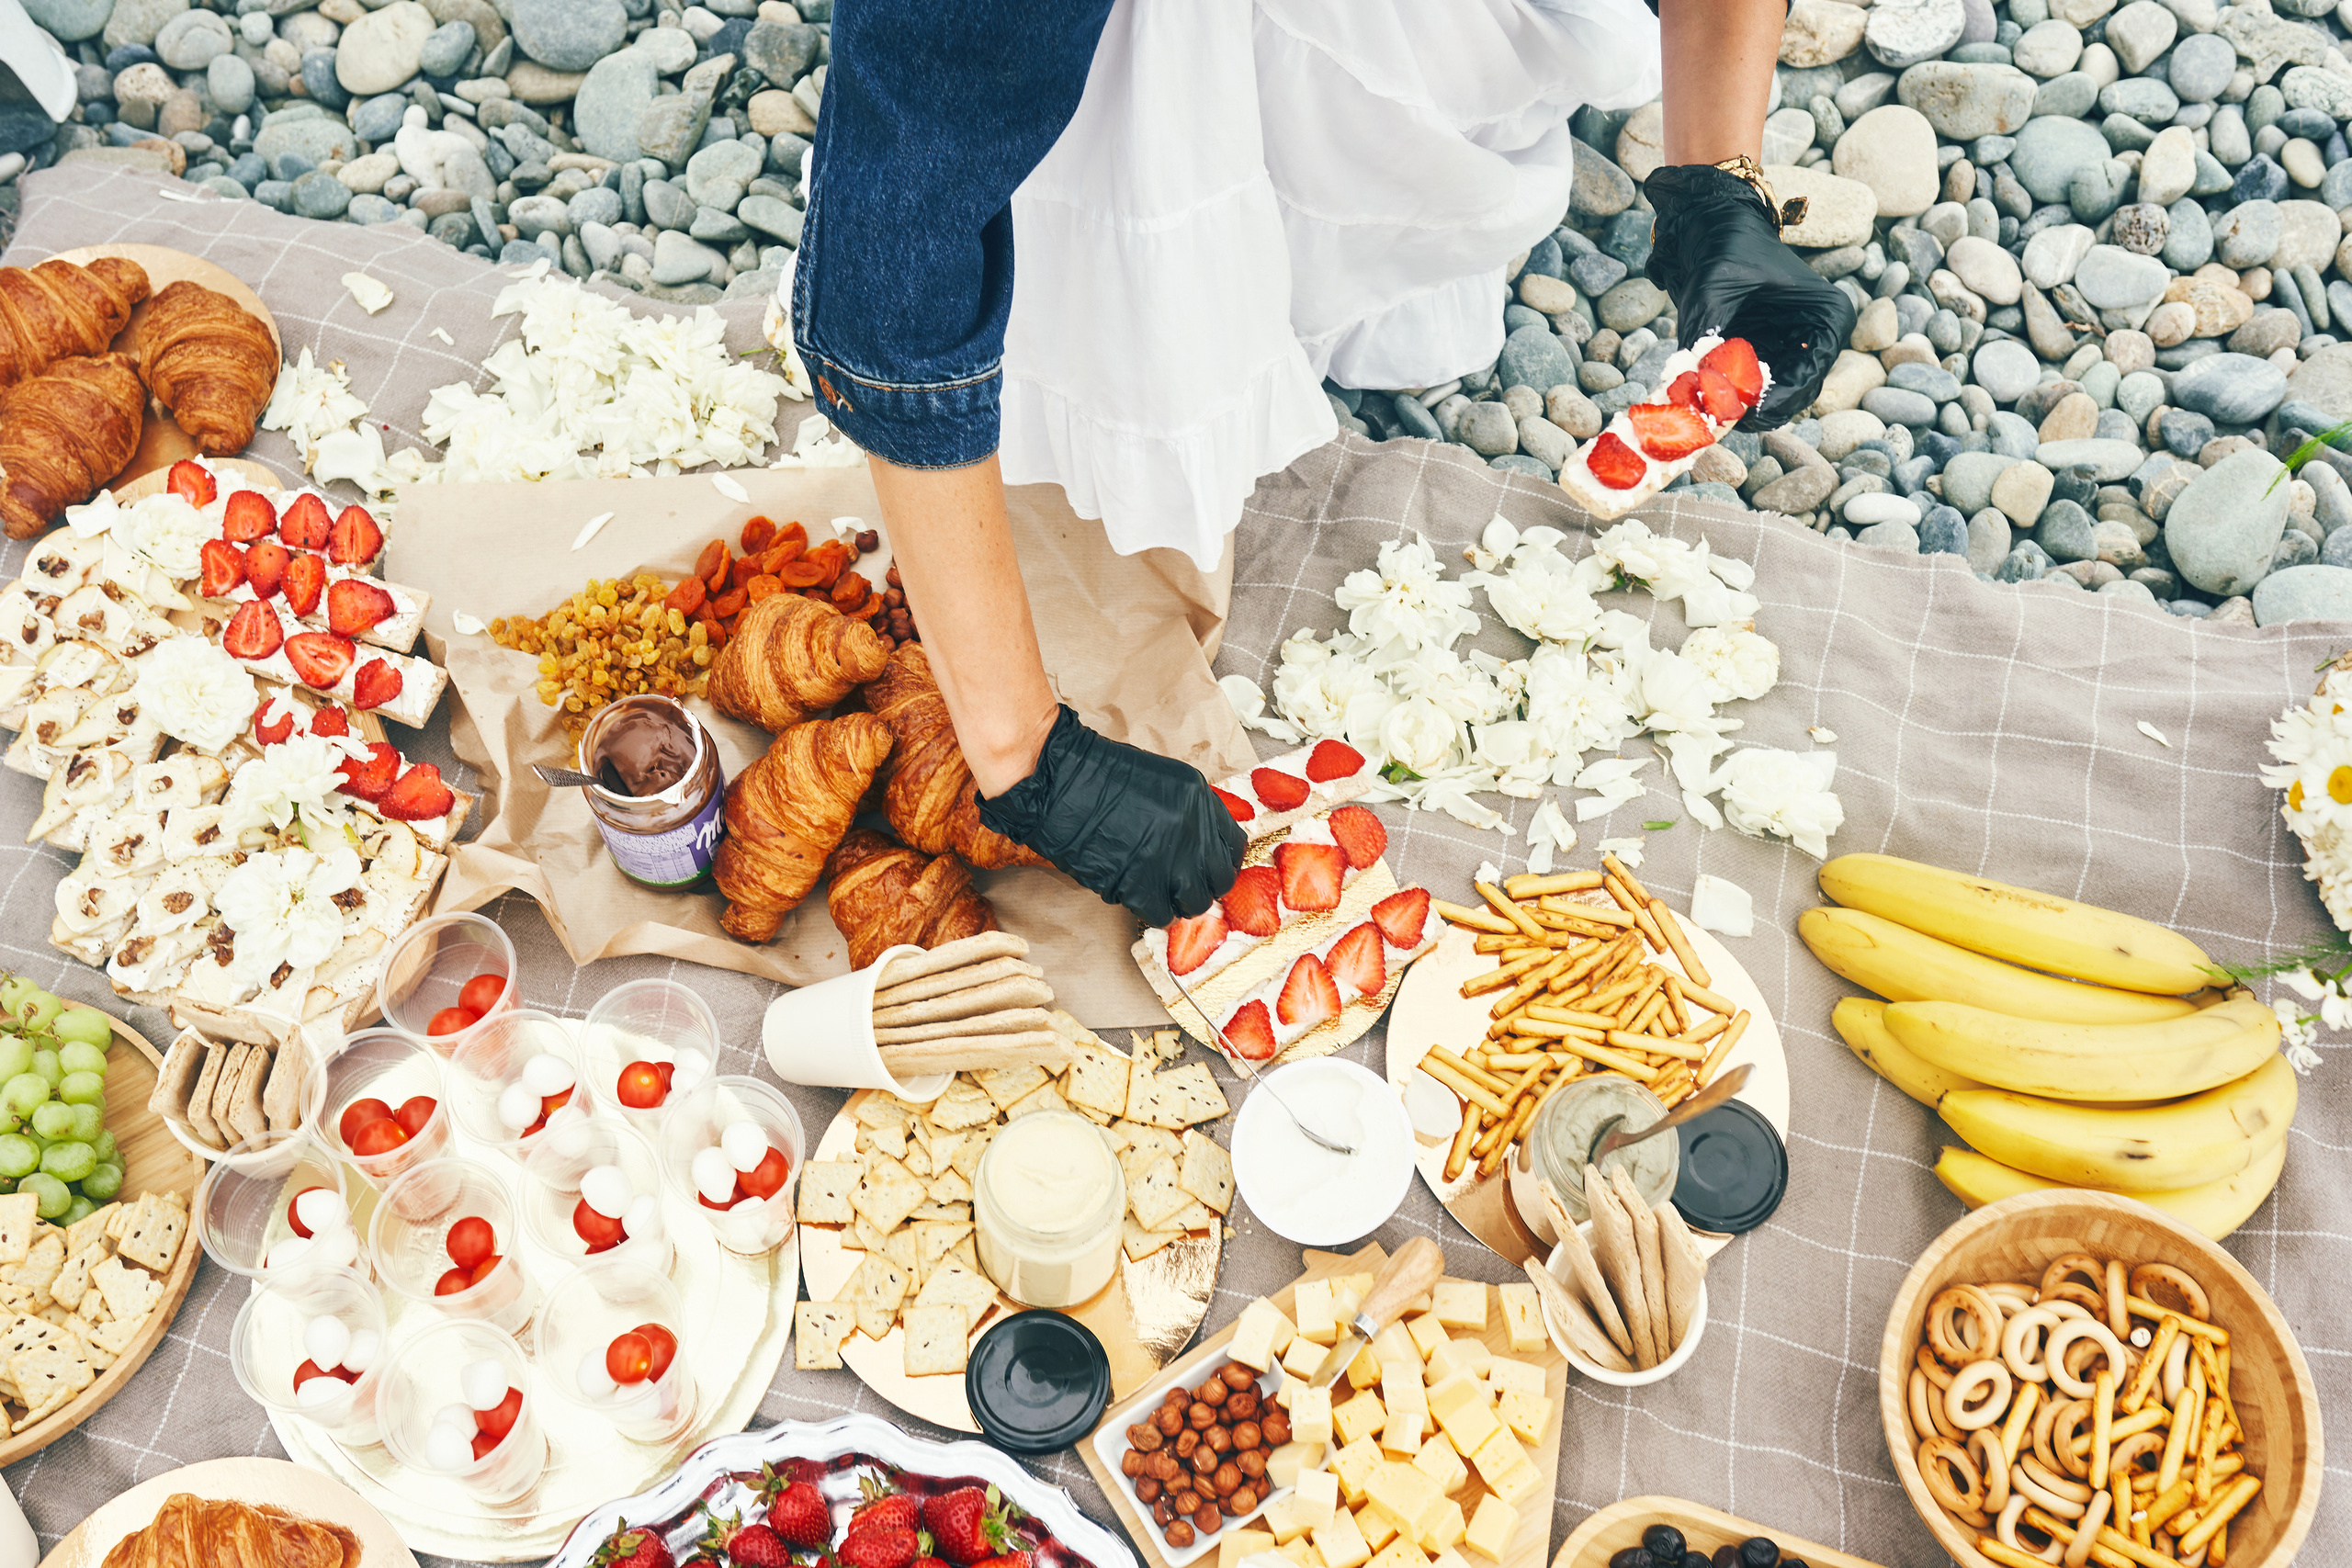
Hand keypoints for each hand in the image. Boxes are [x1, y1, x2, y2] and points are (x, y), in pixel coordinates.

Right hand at [975, 706, 1245, 927]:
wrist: (1057, 782)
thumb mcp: (1161, 780)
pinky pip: (1161, 913)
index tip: (1206, 869)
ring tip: (1157, 892)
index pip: (1232, 845)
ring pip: (1193, 902)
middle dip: (1202, 886)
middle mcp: (1191, 829)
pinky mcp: (1139, 882)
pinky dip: (1151, 910)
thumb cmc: (1098, 775)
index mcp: (1199, 798)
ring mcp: (1167, 858)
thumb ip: (1187, 811)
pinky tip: (1136, 896)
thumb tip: (1198, 847)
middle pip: (1219, 879)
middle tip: (1182, 886)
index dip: (1219, 862)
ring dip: (1177, 902)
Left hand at [1643, 163, 1856, 430]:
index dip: (1780, 399)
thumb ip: (1705, 333)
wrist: (1710, 227)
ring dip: (1740, 408)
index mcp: (1826, 317)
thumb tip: (1689, 383)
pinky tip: (1701, 397)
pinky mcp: (1763, 358)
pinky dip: (1728, 398)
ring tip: (1706, 407)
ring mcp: (1790, 352)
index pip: (1813, 372)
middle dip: (1758, 410)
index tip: (1746, 412)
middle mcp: (1815, 339)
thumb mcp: (1714, 287)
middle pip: (1795, 396)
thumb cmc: (1725, 247)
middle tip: (1720, 418)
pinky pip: (1751, 392)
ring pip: (1773, 401)